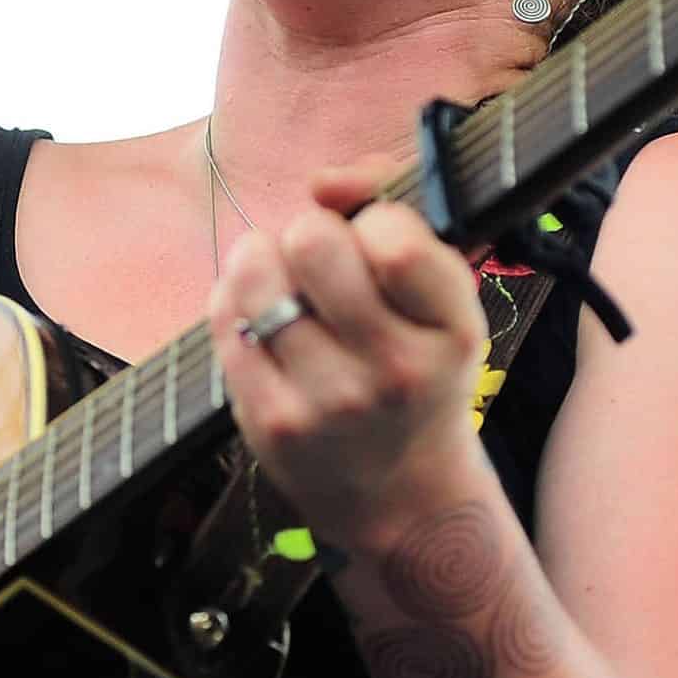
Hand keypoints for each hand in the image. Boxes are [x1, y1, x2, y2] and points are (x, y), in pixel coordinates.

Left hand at [207, 158, 491, 548]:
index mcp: (453, 330)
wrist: (400, 495)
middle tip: (321, 266)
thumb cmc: (418, 368)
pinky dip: (236, 301)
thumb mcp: (441, 298)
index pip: (393, 237)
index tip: (376, 247)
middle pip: (312, 241)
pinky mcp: (269, 421)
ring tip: (287, 287)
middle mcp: (395, 371)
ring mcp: (328, 402)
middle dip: (311, 235)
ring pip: (257, 270)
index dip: (372, 221)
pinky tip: (262, 322)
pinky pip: (224, 315)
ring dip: (265, 260)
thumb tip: (323, 182)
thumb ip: (393, 210)